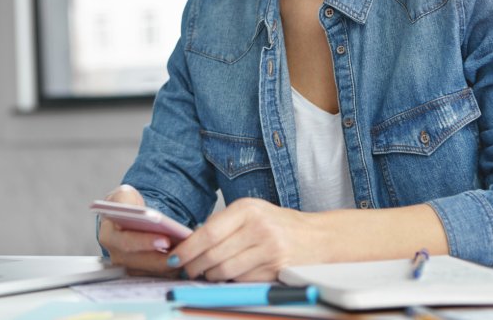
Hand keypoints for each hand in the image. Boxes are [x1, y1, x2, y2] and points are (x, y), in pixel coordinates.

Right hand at [97, 184, 180, 276]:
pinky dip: (173, 268)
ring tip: (189, 254)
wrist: (128, 216)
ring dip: (171, 265)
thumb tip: (135, 211)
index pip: (126, 243)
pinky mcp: (141, 273)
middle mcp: (116, 255)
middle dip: (164, 258)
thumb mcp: (123, 195)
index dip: (145, 242)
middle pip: (142, 262)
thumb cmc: (126, 204)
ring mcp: (128, 267)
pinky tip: (186, 258)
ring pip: (152, 271)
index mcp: (109, 236)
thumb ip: (124, 200)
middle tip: (184, 251)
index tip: (165, 239)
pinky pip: (159, 274)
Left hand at [167, 199, 449, 280]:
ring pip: (226, 271)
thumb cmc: (278, 224)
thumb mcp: (252, 213)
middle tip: (186, 270)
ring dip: (211, 277)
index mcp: (247, 209)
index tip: (174, 258)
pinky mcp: (276, 268)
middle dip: (195, 266)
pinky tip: (229, 277)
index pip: (207, 232)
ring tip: (206, 274)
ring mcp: (269, 248)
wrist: (318, 237)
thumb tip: (189, 242)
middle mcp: (258, 226)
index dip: (187, 249)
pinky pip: (243, 280)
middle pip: (214, 254)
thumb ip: (224, 224)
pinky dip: (232, 282)